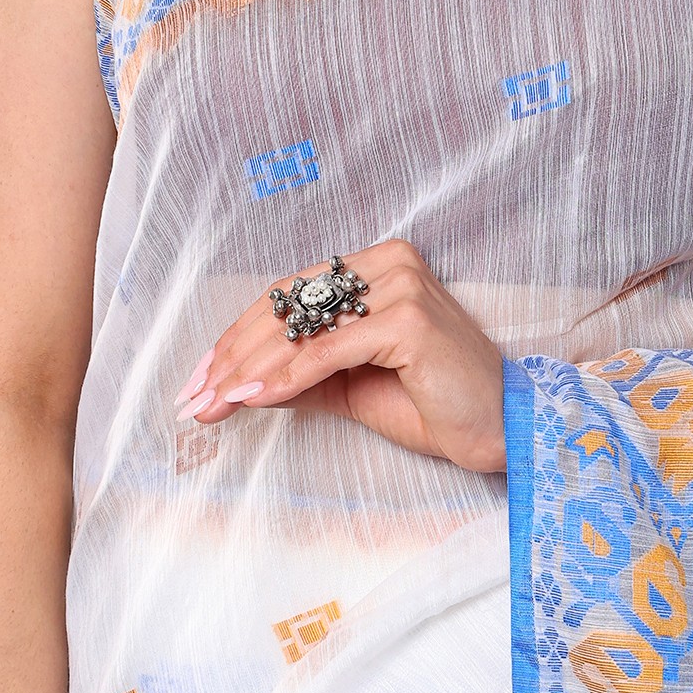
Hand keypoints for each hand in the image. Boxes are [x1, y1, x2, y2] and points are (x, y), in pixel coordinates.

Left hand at [172, 239, 507, 473]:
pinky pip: (327, 351)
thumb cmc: (433, 405)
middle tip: (193, 396)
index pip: (290, 295)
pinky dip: (284, 377)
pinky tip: (250, 400)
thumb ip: (300, 374)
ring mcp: (401, 285)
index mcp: (378, 265)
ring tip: (212, 403)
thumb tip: (235, 383)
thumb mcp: (351, 386)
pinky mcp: (408, 319)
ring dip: (247, 370)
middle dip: (232, 355)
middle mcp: (389, 262)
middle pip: (288, 305)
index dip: (238, 336)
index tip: (199, 378)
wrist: (499, 429)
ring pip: (301, 327)